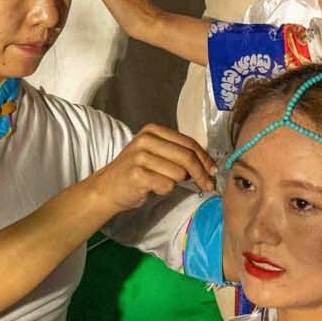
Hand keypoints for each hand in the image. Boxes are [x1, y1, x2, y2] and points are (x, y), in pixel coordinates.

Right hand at [83, 124, 217, 213]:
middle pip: (187, 157)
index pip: (188, 143)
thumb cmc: (136, 172)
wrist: (107, 187)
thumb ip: (178, 154)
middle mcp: (146, 139)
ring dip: (176, 183)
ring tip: (162, 182)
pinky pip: (166, 185)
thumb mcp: (156, 154)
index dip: (205, 158)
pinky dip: (164, 190)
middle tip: (208, 186)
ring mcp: (140, 156)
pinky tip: (153, 188)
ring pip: (178, 173)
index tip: (213, 171)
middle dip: (201, 174)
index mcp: (153, 130)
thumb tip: (209, 166)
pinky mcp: (137, 174)